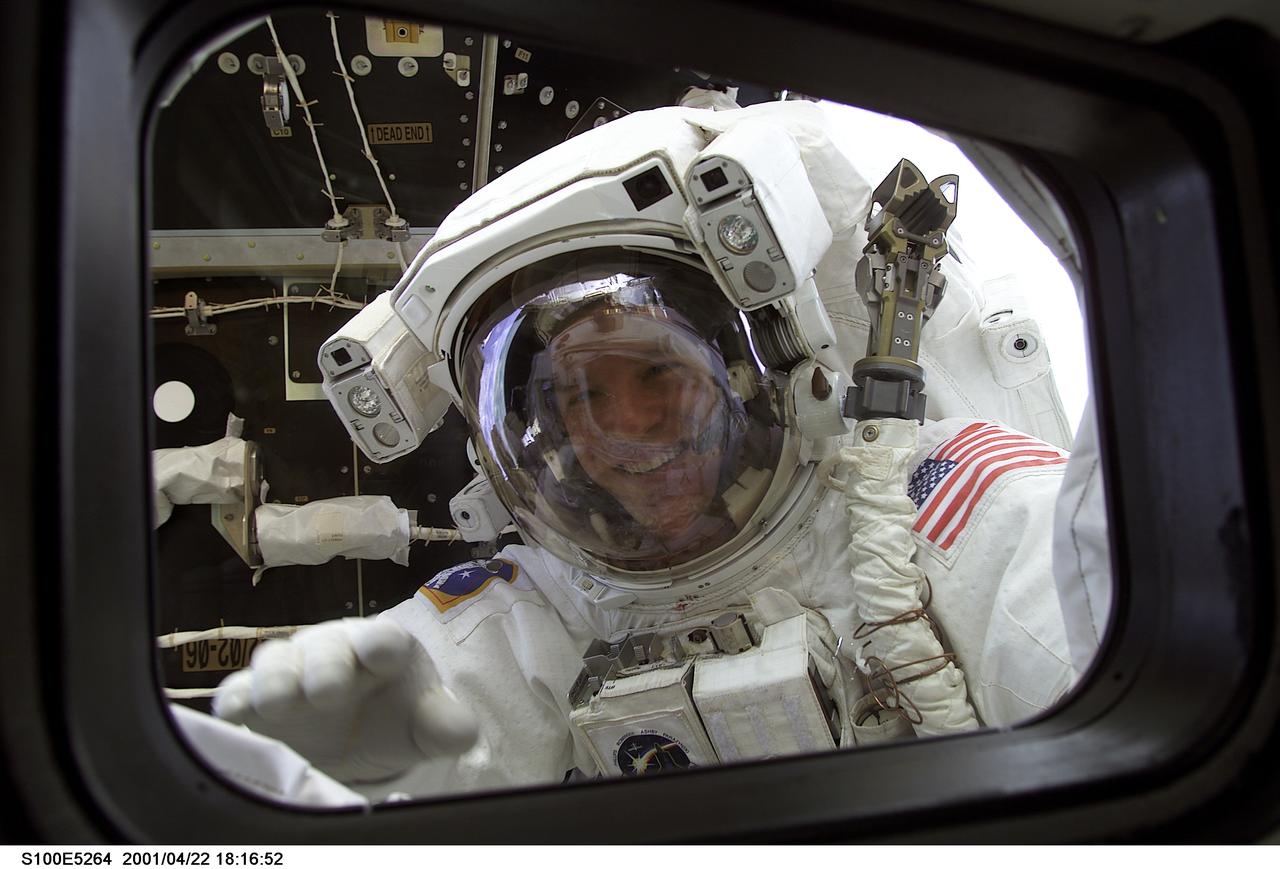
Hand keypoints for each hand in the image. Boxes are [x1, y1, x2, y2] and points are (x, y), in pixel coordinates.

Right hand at [213, 618, 477, 782]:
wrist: (353, 737)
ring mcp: (290, 671)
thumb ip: (445, 725)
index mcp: (381, 649)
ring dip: (277, 680)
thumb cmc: (393, 718)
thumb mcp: (425, 727)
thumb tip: (463, 731)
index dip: (381, 643)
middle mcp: (332, 651)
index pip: (383, 638)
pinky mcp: (252, 698)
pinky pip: (237, 692)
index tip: (381, 652)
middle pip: (326, 648)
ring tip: (280, 702)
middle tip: (327, 691)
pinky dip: (234, 701)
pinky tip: (235, 713)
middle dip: (326, 666)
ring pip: (277, 662)